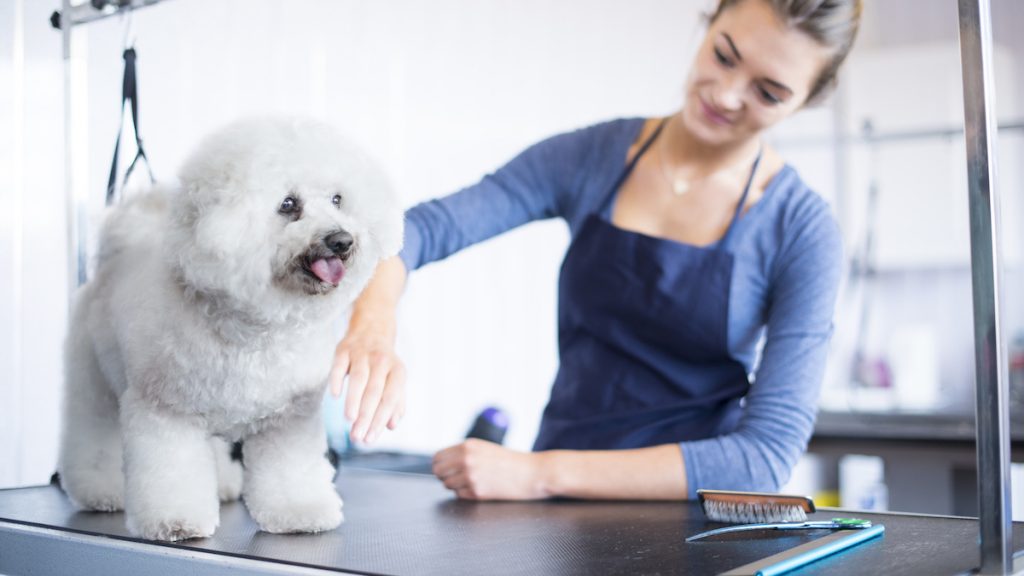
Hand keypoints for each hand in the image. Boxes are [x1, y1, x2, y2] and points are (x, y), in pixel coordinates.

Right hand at [328, 322, 405, 444]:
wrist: (372, 330)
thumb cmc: (384, 365)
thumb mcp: (395, 380)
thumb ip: (396, 403)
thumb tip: (391, 426)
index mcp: (398, 371)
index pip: (390, 398)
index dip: (380, 419)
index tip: (370, 438)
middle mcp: (382, 361)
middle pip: (374, 391)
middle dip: (366, 416)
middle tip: (357, 437)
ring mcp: (362, 354)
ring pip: (359, 378)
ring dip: (353, 400)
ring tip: (349, 420)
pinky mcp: (343, 349)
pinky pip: (339, 365)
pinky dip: (337, 379)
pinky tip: (335, 396)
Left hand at [432, 439, 549, 499]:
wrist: (532, 473)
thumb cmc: (510, 461)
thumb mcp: (484, 448)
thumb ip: (463, 453)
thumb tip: (441, 463)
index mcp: (468, 445)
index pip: (437, 457)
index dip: (441, 465)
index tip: (447, 468)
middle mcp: (466, 459)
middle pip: (438, 472)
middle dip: (446, 475)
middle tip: (459, 477)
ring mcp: (471, 476)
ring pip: (447, 485)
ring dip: (457, 485)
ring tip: (475, 481)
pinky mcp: (477, 492)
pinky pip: (460, 495)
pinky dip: (467, 494)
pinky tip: (483, 488)